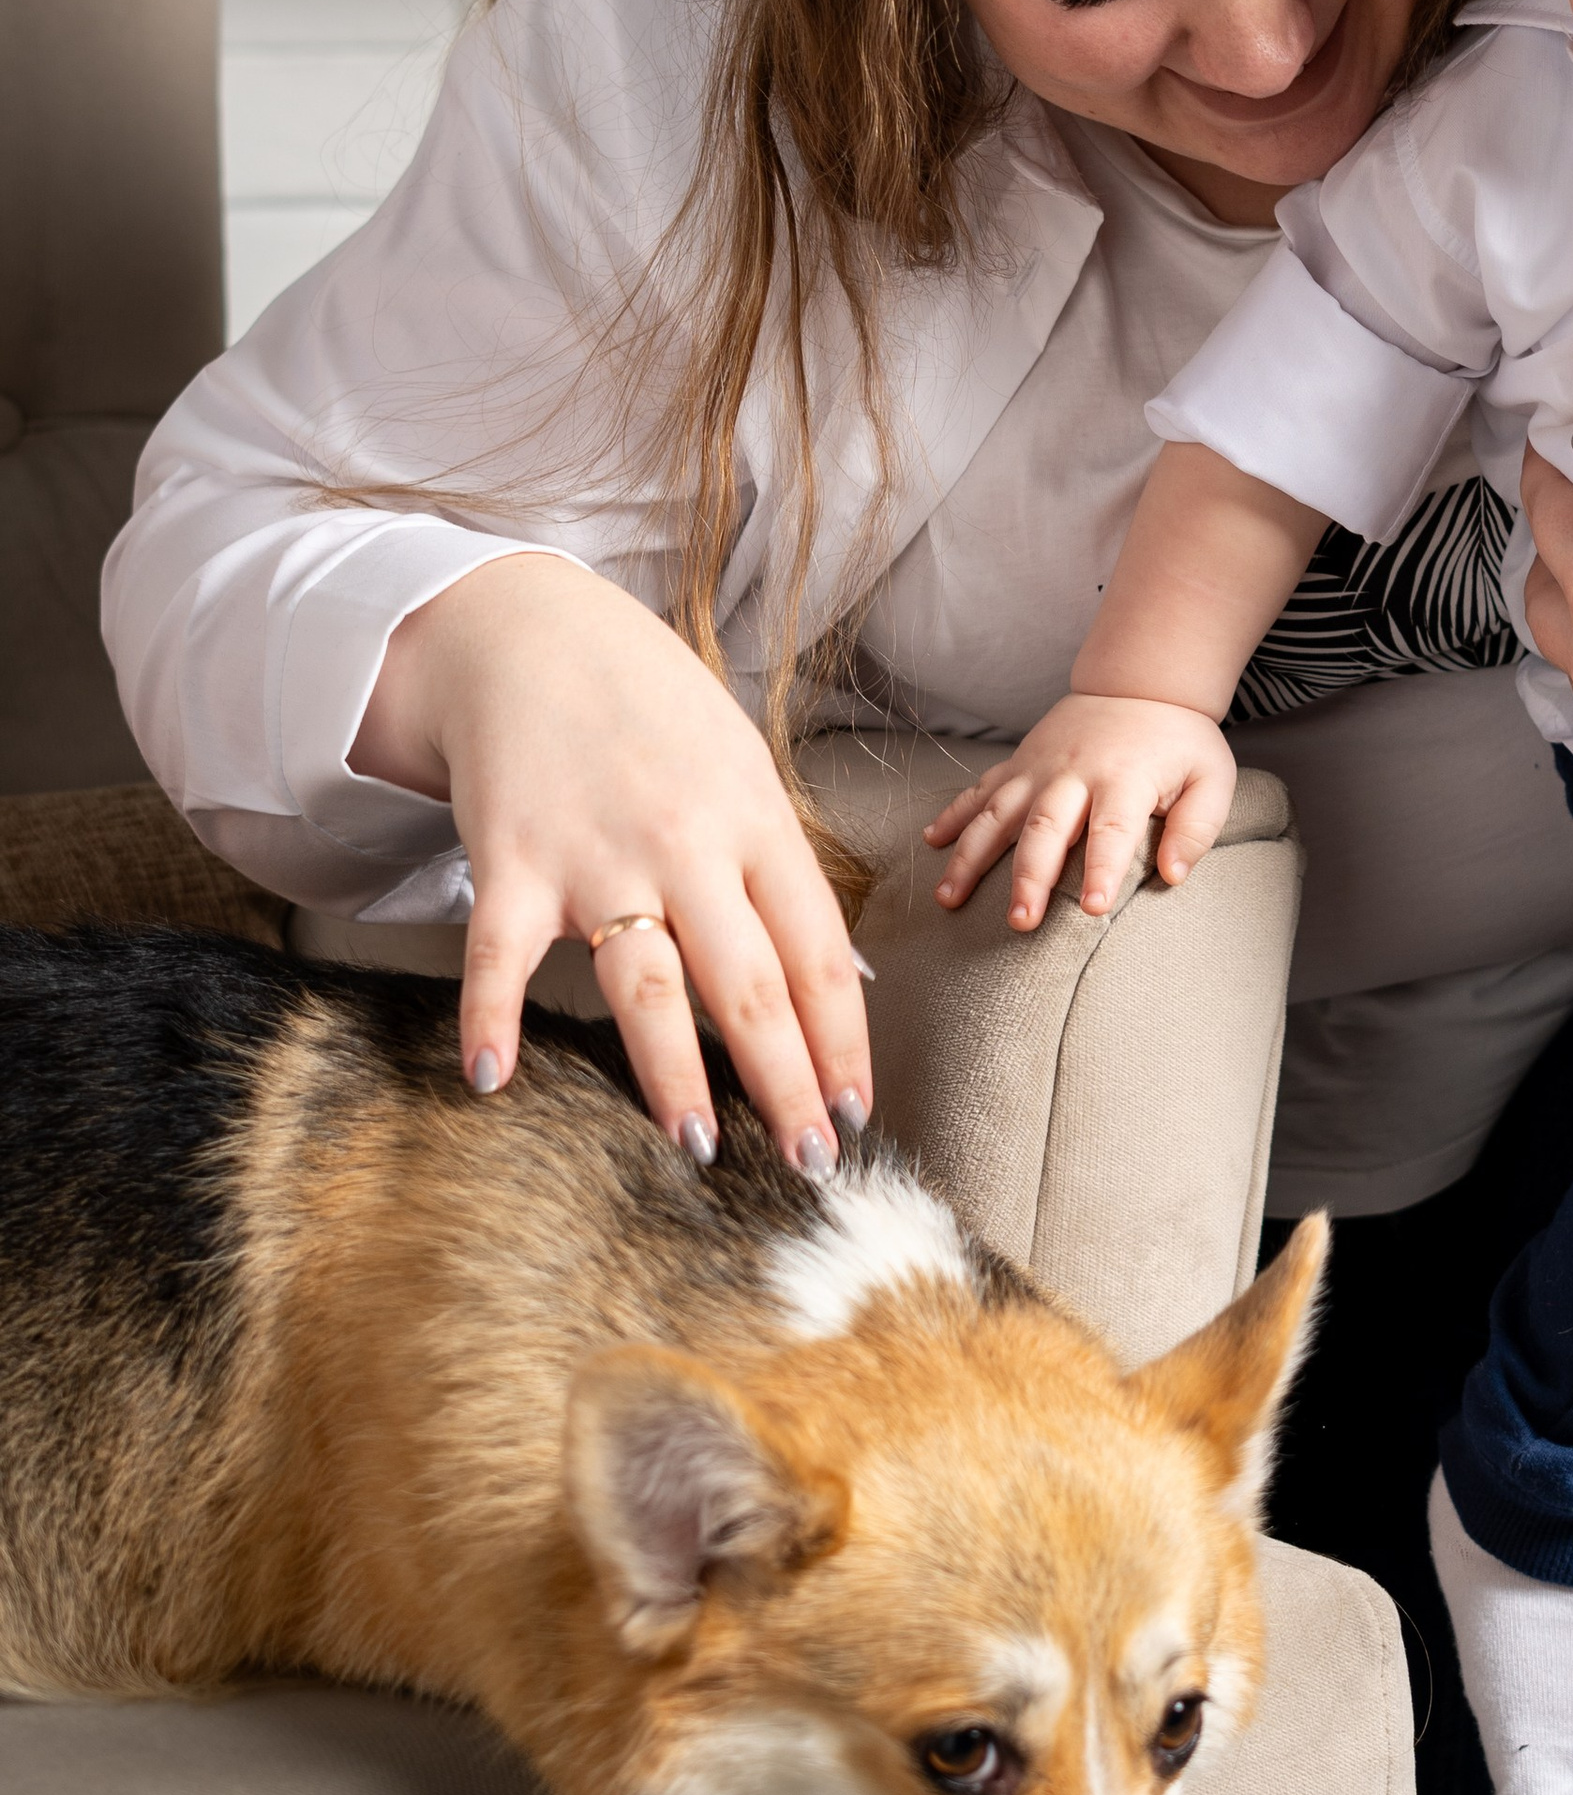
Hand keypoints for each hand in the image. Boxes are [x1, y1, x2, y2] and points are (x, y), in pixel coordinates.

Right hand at [352, 555, 872, 1169]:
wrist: (530, 631)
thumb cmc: (650, 711)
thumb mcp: (742, 768)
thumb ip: (783, 870)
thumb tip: (842, 978)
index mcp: (755, 822)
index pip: (818, 953)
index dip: (844, 1042)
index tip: (860, 1113)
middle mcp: (686, 843)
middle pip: (749, 984)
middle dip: (787, 1082)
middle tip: (811, 1163)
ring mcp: (596, 854)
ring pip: (646, 983)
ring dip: (673, 1074)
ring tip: (698, 1149)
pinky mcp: (512, 857)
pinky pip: (500, 951)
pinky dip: (490, 1014)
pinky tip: (490, 1079)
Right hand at [924, 695, 1236, 930]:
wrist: (1140, 682)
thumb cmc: (1179, 743)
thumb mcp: (1211, 779)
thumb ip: (1196, 828)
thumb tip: (1174, 875)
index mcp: (1125, 778)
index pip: (1113, 830)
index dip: (1103, 871)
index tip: (1093, 910)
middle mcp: (1074, 773)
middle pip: (1047, 828)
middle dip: (1031, 877)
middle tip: (1021, 922)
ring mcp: (1039, 767)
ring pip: (998, 813)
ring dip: (971, 856)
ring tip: (950, 898)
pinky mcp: (1019, 763)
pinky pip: (980, 790)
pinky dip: (954, 815)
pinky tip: (933, 843)